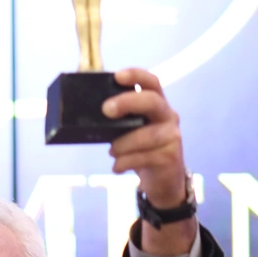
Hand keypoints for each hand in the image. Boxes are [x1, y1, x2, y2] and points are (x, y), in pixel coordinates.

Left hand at [104, 67, 185, 206]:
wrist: (162, 180)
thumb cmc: (141, 149)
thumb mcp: (130, 130)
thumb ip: (118, 118)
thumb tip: (85, 109)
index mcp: (157, 104)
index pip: (152, 82)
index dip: (136, 75)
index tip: (117, 76)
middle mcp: (168, 116)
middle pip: (152, 101)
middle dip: (128, 102)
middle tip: (106, 109)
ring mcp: (172, 136)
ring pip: (146, 135)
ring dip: (123, 144)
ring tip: (112, 151)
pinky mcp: (170, 157)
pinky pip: (144, 157)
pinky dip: (126, 162)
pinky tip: (117, 167)